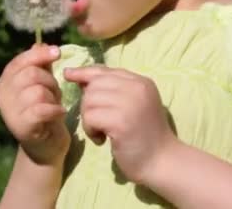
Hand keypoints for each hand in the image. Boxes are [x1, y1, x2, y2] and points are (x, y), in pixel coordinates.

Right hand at [0, 44, 70, 164]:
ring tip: (55, 105)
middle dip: (50, 80)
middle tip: (55, 93)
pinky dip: (55, 109)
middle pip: (30, 74)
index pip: (19, 61)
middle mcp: (2, 96)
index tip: (57, 52)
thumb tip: (40, 43)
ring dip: (53, 97)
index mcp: (5, 83)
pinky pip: (42, 108)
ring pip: (37, 91)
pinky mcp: (21, 127)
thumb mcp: (44, 84)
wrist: (46, 146)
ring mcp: (9, 112)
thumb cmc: (45, 112)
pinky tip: (60, 113)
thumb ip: (41, 65)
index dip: (39, 55)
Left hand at [64, 66, 176, 182]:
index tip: (69, 74)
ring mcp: (130, 102)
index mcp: (141, 81)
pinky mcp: (120, 121)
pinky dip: (90, 130)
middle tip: (97, 122)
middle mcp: (137, 87)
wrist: (163, 162)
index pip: (105, 70)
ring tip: (100, 132)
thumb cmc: (145, 136)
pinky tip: (101, 140)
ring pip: (89, 100)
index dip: (84, 72)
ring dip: (88, 119)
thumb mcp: (133, 105)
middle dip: (88, 103)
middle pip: (94, 84)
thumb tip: (79, 78)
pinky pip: (90, 117)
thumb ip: (113, 90)